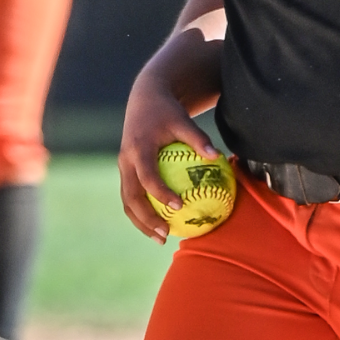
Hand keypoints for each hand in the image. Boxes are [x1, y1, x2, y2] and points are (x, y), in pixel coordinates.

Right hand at [117, 73, 220, 243]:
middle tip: (166, 234)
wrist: (144, 101)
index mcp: (138, 149)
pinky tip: (160, 224)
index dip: (161, 193)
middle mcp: (126, 160)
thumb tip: (217, 157)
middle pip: (131, 196)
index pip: (147, 176)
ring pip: (127, 201)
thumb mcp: (183, 120)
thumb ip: (198, 138)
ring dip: (141, 222)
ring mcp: (123, 167)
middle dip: (146, 219)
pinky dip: (142, 212)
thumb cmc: (167, 112)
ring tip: (161, 238)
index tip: (179, 206)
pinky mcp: (125, 171)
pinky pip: (131, 196)